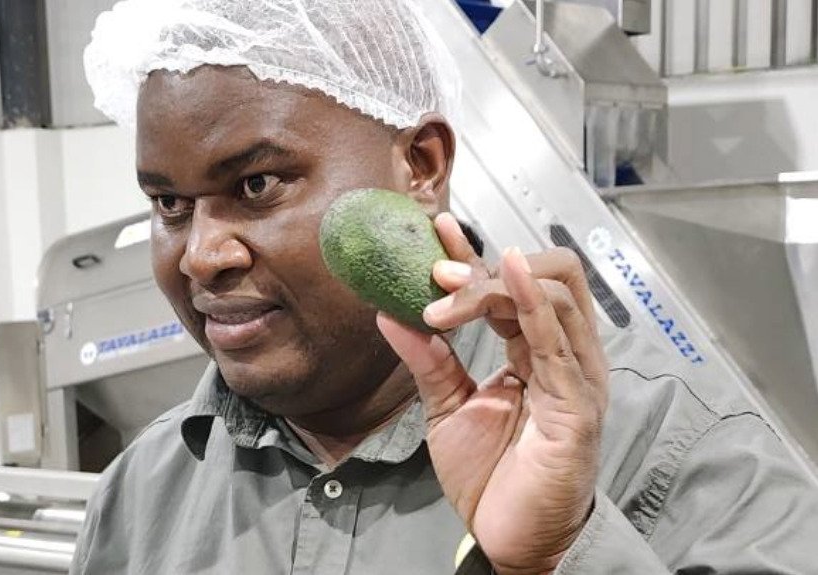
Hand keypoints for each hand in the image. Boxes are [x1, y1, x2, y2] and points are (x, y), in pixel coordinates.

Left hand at [376, 213, 608, 573]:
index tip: (437, 231)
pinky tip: (508, 278)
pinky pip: (560, 342)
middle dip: (489, 265)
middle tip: (436, 271)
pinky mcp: (578, 406)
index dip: (476, 257)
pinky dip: (533, 303)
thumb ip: (428, 359)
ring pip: (555, 296)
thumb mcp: (448, 406)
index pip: (513, 286)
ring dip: (494, 284)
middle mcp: (564, 356)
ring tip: (445, 291)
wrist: (510, 537)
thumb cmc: (492, 477)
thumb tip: (390, 313)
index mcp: (536, 353)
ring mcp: (577, 377)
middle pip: (547, 276)